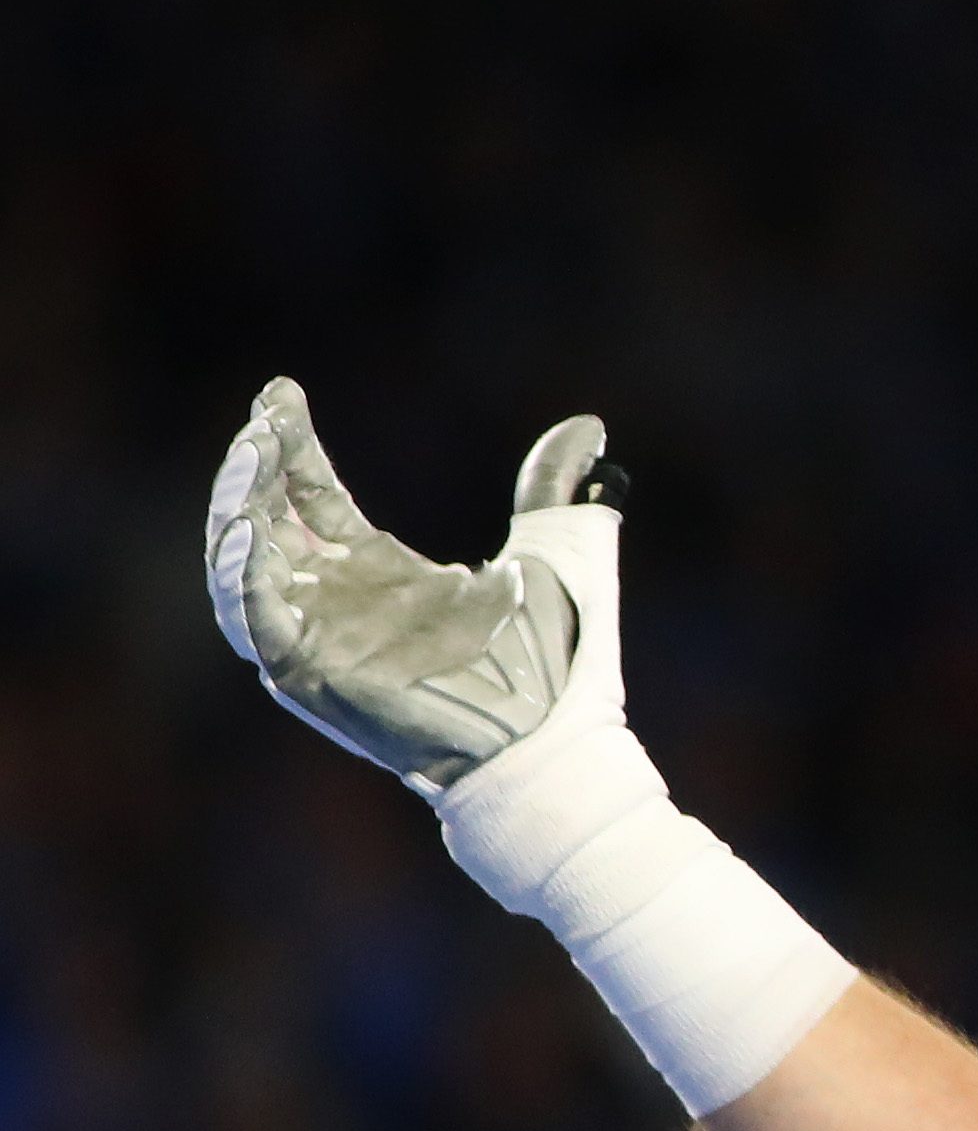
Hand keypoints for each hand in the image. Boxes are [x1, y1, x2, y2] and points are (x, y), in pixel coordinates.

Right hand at [205, 378, 621, 788]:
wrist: (553, 739)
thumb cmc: (556, 662)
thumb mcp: (556, 551)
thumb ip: (553, 487)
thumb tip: (589, 428)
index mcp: (380, 571)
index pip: (311, 497)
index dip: (292, 446)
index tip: (281, 391)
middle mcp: (338, 601)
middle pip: (263, 521)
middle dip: (254, 466)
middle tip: (263, 417)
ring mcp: (318, 639)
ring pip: (241, 566)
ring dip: (236, 509)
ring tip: (251, 454)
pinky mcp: (310, 675)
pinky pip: (252, 625)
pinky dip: (240, 580)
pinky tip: (247, 531)